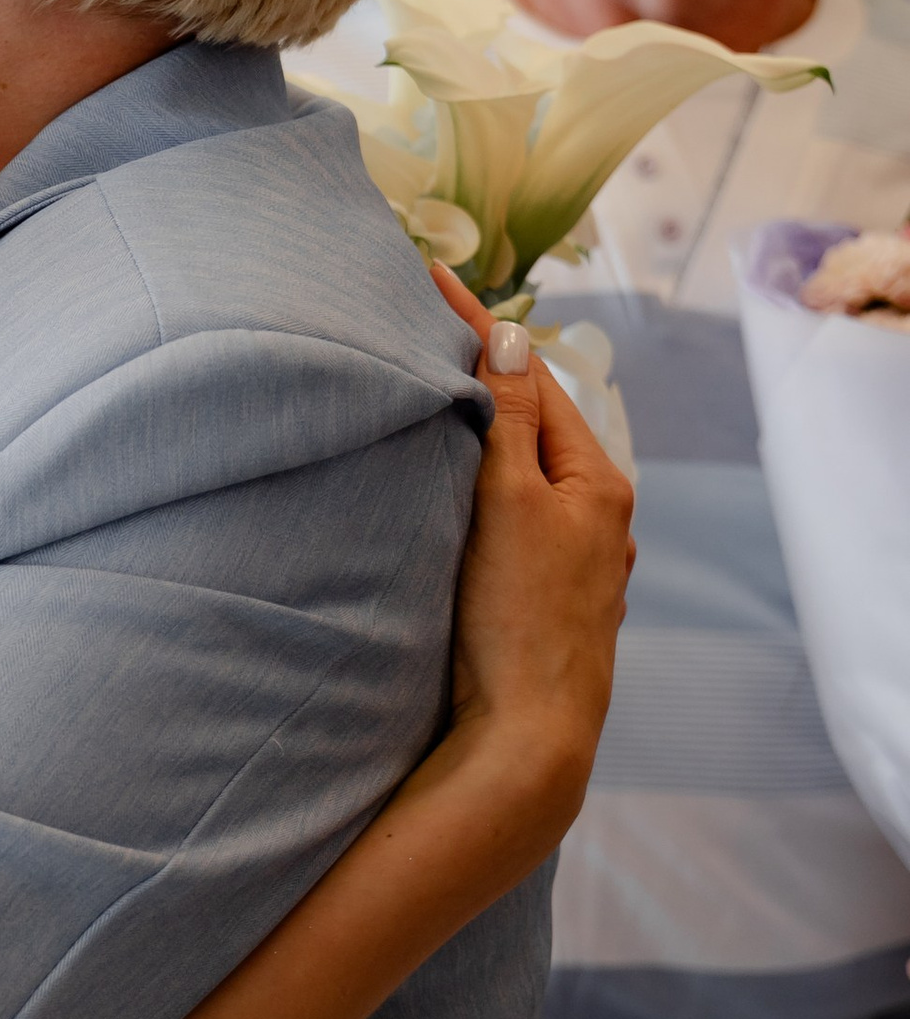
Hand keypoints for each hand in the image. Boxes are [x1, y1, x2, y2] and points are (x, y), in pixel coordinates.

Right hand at [430, 264, 633, 819]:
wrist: (522, 740)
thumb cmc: (516, 620)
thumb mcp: (509, 502)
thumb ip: (511, 420)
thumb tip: (512, 338)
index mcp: (598, 484)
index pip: (535, 380)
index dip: (481, 330)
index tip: (430, 278)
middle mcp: (596, 518)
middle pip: (531, 424)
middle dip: (482, 377)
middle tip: (420, 326)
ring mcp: (571, 562)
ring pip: (519, 473)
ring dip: (480, 433)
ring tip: (429, 395)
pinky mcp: (538, 599)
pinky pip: (509, 517)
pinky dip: (478, 485)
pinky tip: (448, 489)